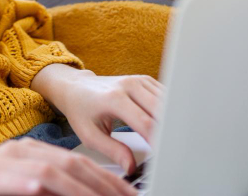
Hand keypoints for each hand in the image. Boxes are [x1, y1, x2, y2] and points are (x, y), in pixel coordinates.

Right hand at [0, 136, 137, 195]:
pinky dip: (64, 193)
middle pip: (76, 163)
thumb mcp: (16, 189)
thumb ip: (44, 190)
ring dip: (92, 190)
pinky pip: (38, 183)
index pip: (77, 160)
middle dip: (108, 183)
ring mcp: (9, 161)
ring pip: (62, 171)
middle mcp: (22, 150)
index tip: (128, 192)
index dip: (106, 177)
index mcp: (29, 150)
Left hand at [42, 69, 163, 174]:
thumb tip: (131, 167)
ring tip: (171, 140)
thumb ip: (112, 150)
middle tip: (172, 151)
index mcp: (113, 98)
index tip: (163, 157)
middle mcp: (128, 85)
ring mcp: (137, 80)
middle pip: (160, 111)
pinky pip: (165, 96)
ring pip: (166, 102)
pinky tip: (166, 124)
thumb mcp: (89, 135)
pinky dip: (169, 110)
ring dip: (172, 121)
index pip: (145, 123)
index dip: (158, 142)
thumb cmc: (81, 111)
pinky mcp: (144, 80)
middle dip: (169, 132)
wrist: (75, 87)